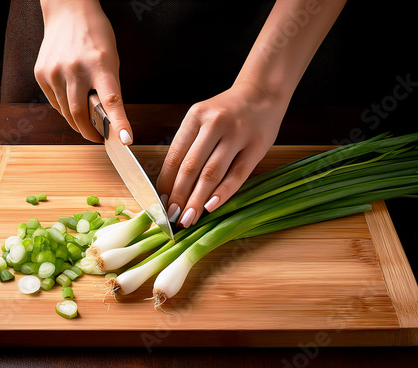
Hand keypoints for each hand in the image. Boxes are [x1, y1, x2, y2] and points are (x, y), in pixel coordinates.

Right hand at [34, 0, 131, 143]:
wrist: (68, 12)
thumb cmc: (96, 38)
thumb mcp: (111, 60)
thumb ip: (109, 89)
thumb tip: (106, 121)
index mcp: (100, 65)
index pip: (111, 100)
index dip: (119, 123)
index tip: (125, 140)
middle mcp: (75, 68)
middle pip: (80, 114)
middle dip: (90, 133)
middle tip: (98, 138)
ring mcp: (55, 71)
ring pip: (66, 112)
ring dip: (77, 122)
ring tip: (86, 121)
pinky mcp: (41, 74)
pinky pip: (55, 103)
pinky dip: (65, 108)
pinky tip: (71, 100)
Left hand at [156, 84, 286, 227]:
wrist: (262, 93)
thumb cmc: (226, 112)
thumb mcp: (202, 119)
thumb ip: (189, 147)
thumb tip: (172, 186)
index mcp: (195, 116)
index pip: (175, 155)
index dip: (166, 183)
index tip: (161, 203)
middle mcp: (214, 123)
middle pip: (191, 167)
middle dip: (179, 196)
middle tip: (172, 217)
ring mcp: (237, 134)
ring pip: (212, 173)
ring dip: (198, 200)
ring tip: (188, 218)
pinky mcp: (257, 146)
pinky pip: (237, 175)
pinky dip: (223, 193)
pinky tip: (211, 207)